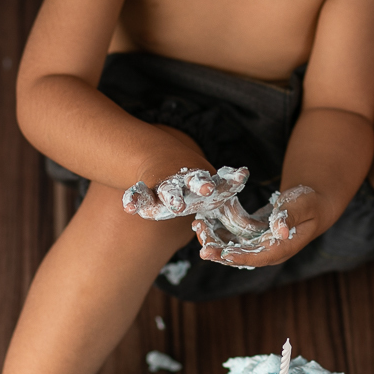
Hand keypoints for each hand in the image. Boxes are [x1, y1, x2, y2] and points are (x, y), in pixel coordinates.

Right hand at [122, 166, 249, 220]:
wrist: (162, 166)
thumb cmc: (193, 187)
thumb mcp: (213, 188)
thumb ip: (228, 184)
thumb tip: (244, 173)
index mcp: (204, 184)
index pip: (222, 181)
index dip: (231, 181)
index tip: (243, 177)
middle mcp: (188, 184)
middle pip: (195, 182)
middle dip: (202, 186)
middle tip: (209, 190)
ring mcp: (166, 188)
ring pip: (168, 189)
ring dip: (172, 196)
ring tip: (177, 205)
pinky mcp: (146, 195)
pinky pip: (137, 195)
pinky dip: (132, 199)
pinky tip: (129, 207)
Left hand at [192, 186, 319, 268]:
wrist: (313, 203)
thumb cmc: (311, 203)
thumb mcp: (303, 205)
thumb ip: (290, 217)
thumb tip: (280, 231)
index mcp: (282, 248)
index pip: (259, 257)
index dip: (241, 256)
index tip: (223, 254)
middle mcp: (269, 251)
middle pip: (242, 257)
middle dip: (221, 253)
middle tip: (202, 249)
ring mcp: (260, 245)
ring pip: (234, 248)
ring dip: (216, 242)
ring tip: (199, 230)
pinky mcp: (254, 236)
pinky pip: (234, 237)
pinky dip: (220, 232)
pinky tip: (206, 223)